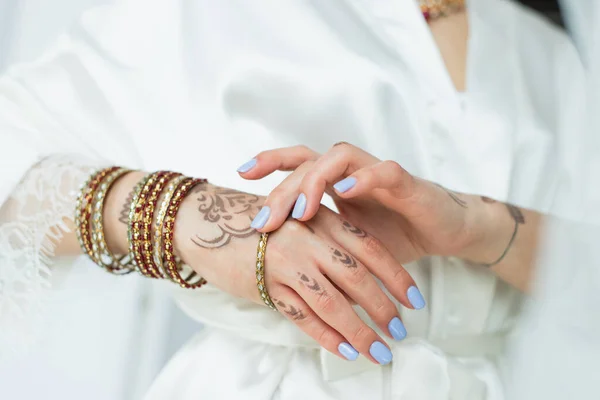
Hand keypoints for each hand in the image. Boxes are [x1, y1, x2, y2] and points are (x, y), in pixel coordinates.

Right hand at [168, 183, 422, 364]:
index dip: (396, 277)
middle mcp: (308, 240)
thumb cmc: (256, 219)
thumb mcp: (297, 217)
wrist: (205, 220)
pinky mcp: (266, 286)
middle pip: (357, 279)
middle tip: (399, 331)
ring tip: (378, 351)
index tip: (415, 300)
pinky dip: (325, 336)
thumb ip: (328, 238)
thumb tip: (362, 275)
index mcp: (321, 219)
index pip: (370, 249)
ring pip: (332, 303)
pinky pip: (301, 317)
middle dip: (383, 308)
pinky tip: (343, 350)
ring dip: (359, 331)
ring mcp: (286, 264)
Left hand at [238, 143, 511, 265]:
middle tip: (264, 220)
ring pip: (340, 157)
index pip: (297, 163)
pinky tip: (345, 192)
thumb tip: (273, 263)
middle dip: (283, 189)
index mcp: (334, 182)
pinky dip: (364, 178)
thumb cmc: (390, 235)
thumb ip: (316, 242)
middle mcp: (351, 171)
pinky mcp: (405, 182)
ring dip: (316, 180)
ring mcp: (376, 172)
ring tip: (301, 210)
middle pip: (309, 162)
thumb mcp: (344, 243)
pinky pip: (383, 171)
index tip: (240, 173)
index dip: (269, 162)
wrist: (441, 231)